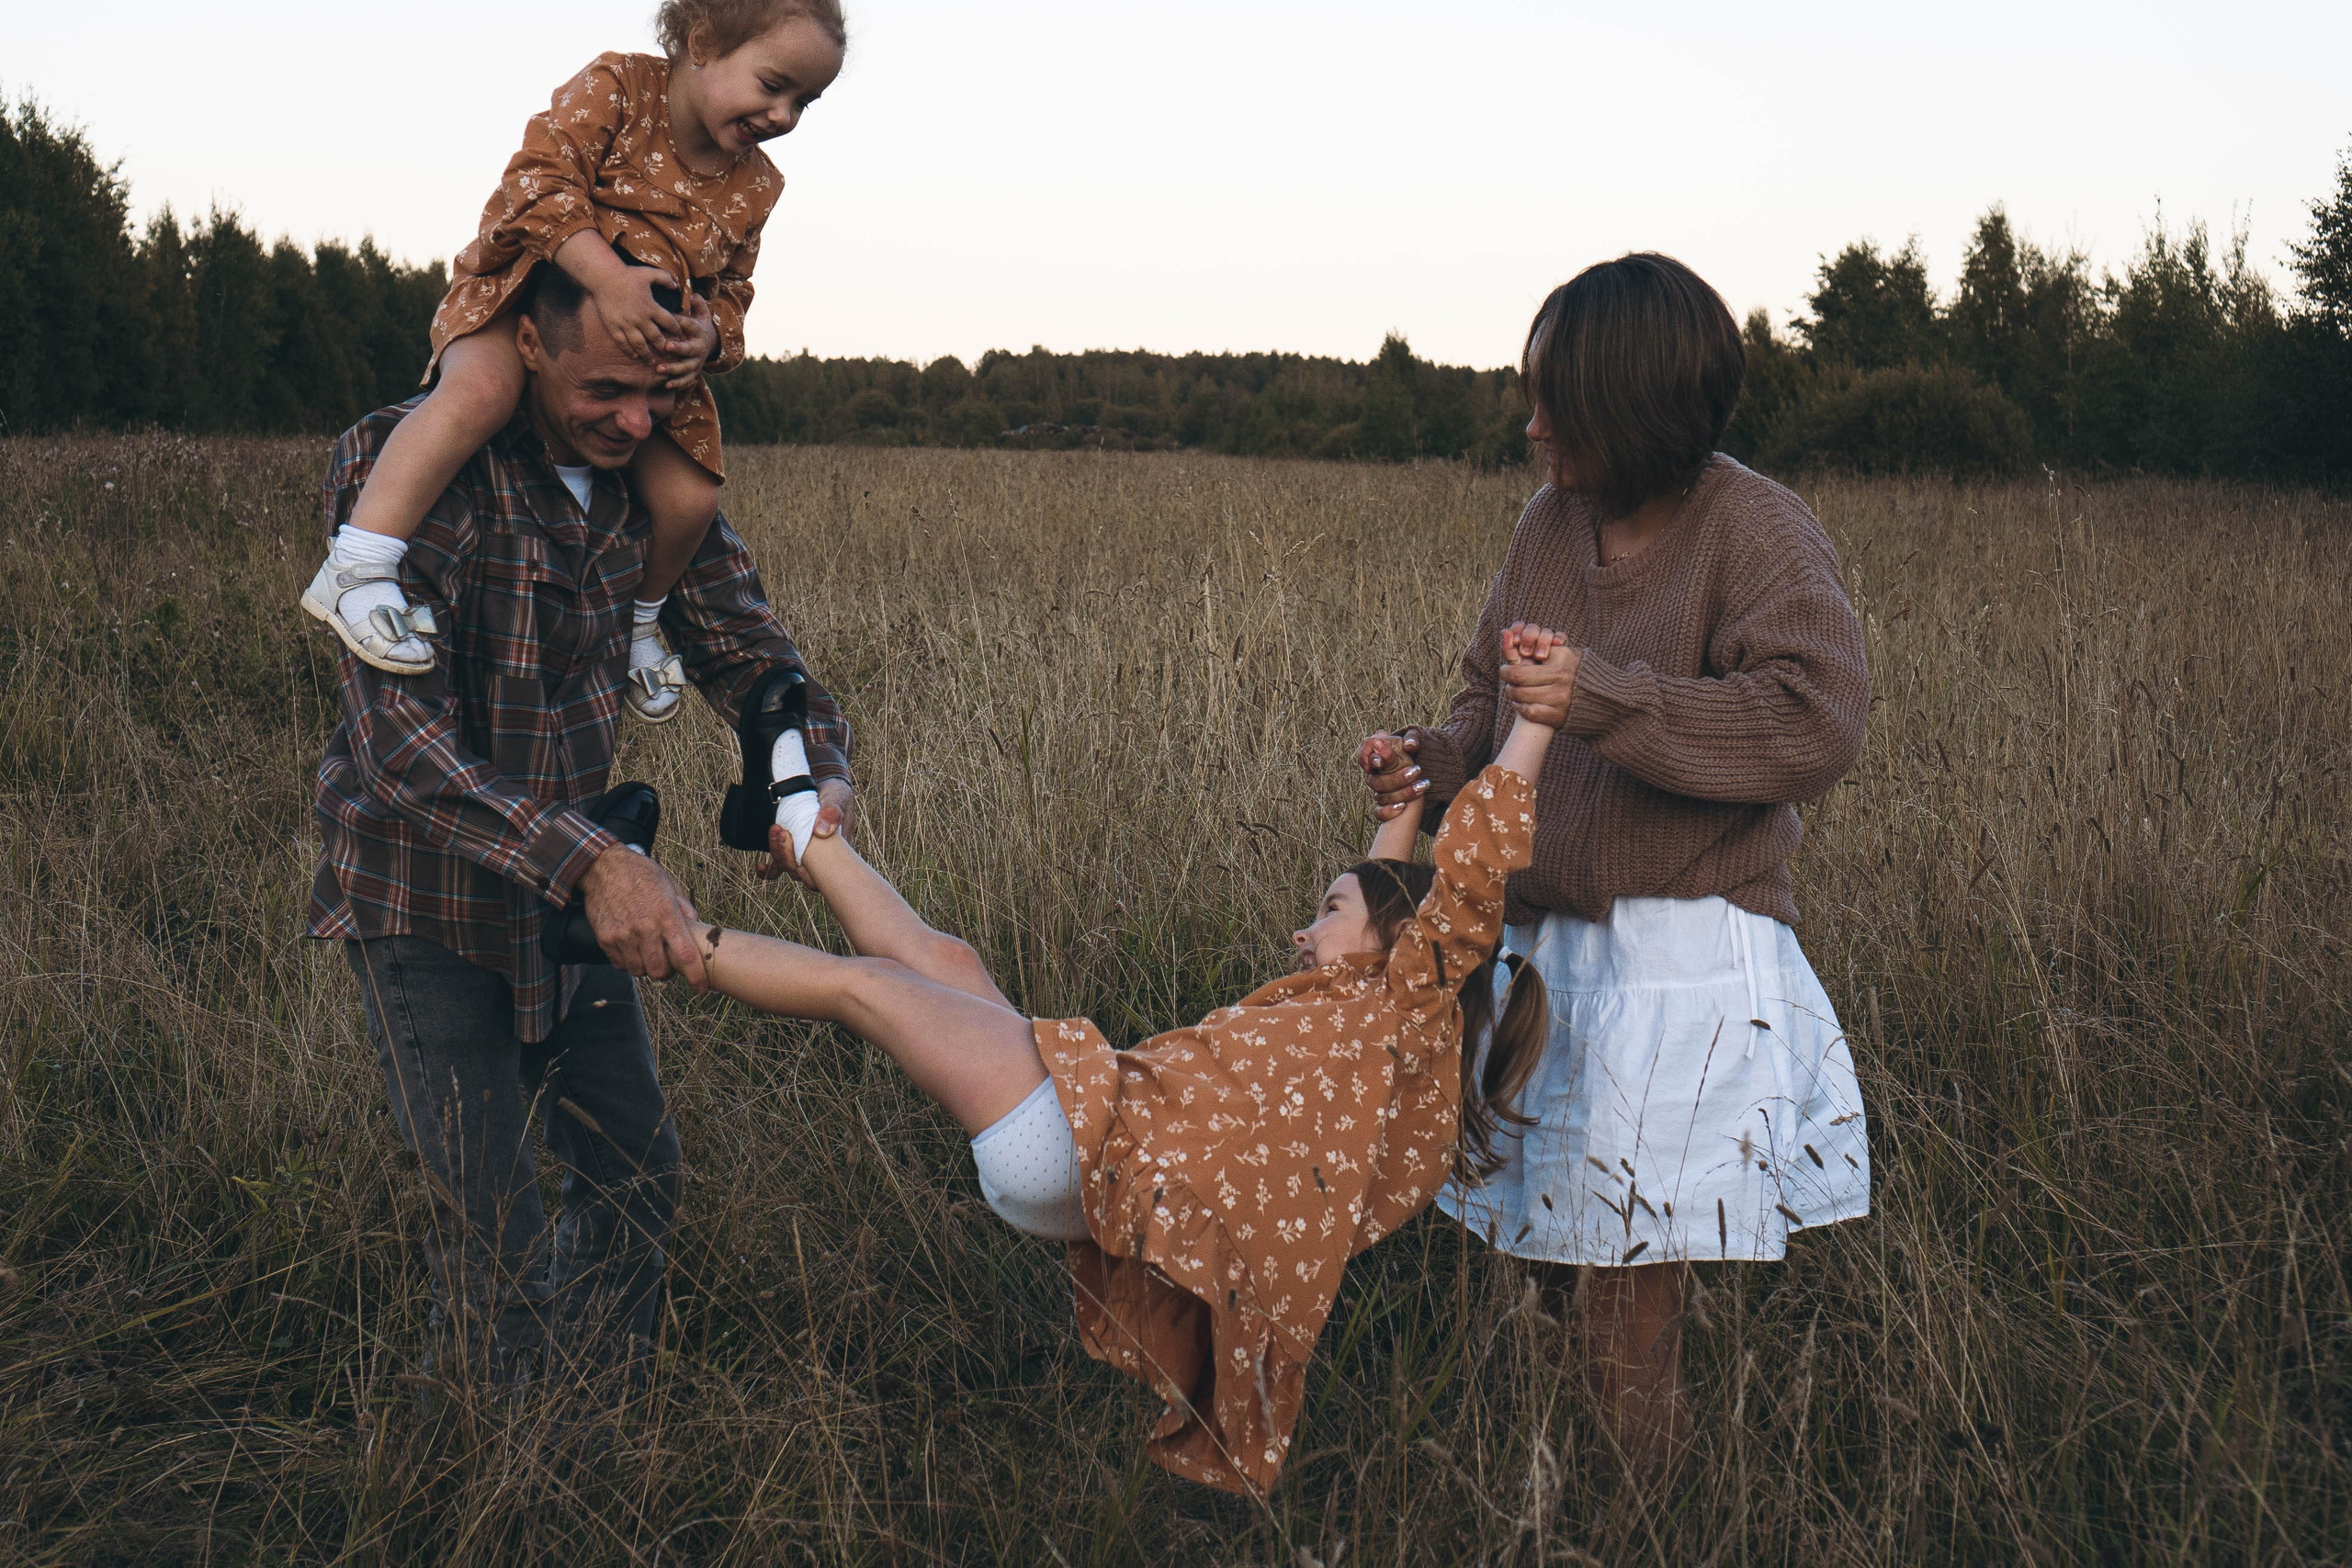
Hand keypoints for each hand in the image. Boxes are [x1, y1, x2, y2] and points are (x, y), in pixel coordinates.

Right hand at [579, 842, 707, 988]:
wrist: (604, 867)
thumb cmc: (641, 875)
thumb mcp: (670, 886)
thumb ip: (684, 909)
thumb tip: (697, 926)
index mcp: (667, 916)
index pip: (686, 956)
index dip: (696, 977)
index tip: (701, 988)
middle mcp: (645, 929)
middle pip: (659, 972)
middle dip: (666, 973)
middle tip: (666, 964)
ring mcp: (623, 935)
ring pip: (639, 971)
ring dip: (645, 967)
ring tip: (646, 953)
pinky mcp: (606, 939)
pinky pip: (620, 964)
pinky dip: (627, 962)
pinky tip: (630, 948)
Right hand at [587, 263, 687, 364]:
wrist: (603, 277)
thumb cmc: (627, 274)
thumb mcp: (649, 273)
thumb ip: (665, 278)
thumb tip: (676, 286)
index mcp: (651, 307)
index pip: (670, 323)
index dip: (677, 330)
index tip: (679, 335)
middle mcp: (640, 319)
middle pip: (656, 338)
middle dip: (664, 347)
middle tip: (668, 353)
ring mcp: (626, 324)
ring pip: (640, 345)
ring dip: (647, 354)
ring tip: (652, 361)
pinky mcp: (613, 326)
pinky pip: (622, 342)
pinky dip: (629, 350)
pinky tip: (634, 355)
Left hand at [655, 292, 718, 389]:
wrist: (710, 344)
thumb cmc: (699, 326)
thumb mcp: (701, 314)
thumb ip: (698, 304)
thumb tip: (693, 295)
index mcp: (699, 332)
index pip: (692, 325)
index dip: (683, 322)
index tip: (672, 318)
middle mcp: (699, 348)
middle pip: (690, 349)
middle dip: (679, 348)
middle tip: (666, 346)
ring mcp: (697, 362)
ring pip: (686, 367)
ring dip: (673, 369)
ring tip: (659, 369)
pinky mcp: (694, 373)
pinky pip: (687, 380)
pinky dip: (678, 384)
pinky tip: (667, 385)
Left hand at [757, 778, 855, 885]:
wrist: (824, 785)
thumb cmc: (836, 794)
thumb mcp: (838, 799)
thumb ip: (832, 813)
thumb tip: (820, 831)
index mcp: (835, 852)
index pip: (822, 875)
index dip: (808, 875)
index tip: (800, 861)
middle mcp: (819, 858)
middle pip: (799, 871)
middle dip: (787, 856)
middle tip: (782, 833)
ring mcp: (802, 853)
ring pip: (787, 866)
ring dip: (777, 853)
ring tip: (775, 830)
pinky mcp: (789, 847)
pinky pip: (777, 866)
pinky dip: (768, 869)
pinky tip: (761, 865)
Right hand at [1355, 731, 1428, 821]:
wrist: (1417, 764)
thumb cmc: (1412, 746)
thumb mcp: (1413, 739)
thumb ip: (1411, 739)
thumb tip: (1410, 745)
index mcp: (1375, 754)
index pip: (1363, 757)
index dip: (1371, 761)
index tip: (1380, 762)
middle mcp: (1373, 773)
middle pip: (1375, 781)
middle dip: (1396, 777)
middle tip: (1416, 771)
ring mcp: (1378, 789)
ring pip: (1380, 797)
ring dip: (1402, 792)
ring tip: (1422, 785)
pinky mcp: (1384, 804)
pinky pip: (1379, 812)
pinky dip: (1389, 811)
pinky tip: (1404, 806)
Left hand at [1499, 621, 1579, 728]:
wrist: (1600, 695)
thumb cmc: (1574, 669)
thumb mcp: (1561, 652)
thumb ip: (1537, 643)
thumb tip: (1505, 633)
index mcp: (1560, 660)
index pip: (1522, 664)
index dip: (1507, 668)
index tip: (1505, 668)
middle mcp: (1561, 678)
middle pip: (1518, 679)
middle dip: (1506, 678)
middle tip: (1505, 677)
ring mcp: (1560, 698)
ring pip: (1522, 696)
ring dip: (1512, 694)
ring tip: (1512, 690)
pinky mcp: (1559, 715)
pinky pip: (1531, 712)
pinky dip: (1521, 708)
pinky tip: (1520, 704)